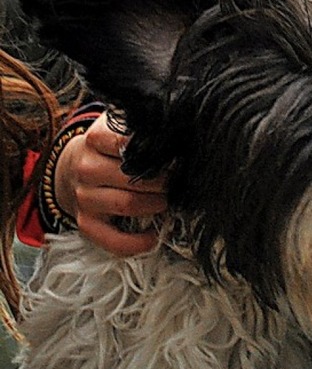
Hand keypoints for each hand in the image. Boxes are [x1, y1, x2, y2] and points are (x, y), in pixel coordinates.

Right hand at [54, 113, 167, 255]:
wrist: (76, 166)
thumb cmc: (111, 148)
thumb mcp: (120, 127)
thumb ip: (142, 126)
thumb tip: (177, 129)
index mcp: (95, 138)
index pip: (127, 143)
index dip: (156, 151)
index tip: (174, 155)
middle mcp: (86, 168)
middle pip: (132, 177)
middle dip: (163, 180)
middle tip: (178, 180)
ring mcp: (84, 197)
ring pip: (127, 204)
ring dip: (155, 204)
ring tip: (167, 200)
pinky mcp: (87, 223)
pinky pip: (113, 240)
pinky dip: (137, 242)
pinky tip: (153, 236)